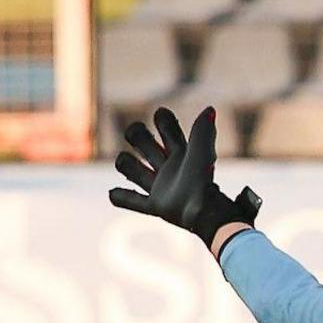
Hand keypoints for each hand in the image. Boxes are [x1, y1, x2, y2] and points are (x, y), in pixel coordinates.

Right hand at [108, 106, 260, 250]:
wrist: (202, 213)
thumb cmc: (202, 182)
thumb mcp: (201, 154)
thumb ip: (202, 133)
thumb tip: (210, 109)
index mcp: (183, 155)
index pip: (169, 132)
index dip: (164, 121)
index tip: (161, 113)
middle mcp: (170, 169)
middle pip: (146, 146)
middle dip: (138, 136)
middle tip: (136, 133)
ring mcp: (161, 187)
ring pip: (135, 171)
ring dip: (126, 164)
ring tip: (126, 162)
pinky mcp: (156, 206)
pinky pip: (133, 201)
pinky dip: (121, 197)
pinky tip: (113, 192)